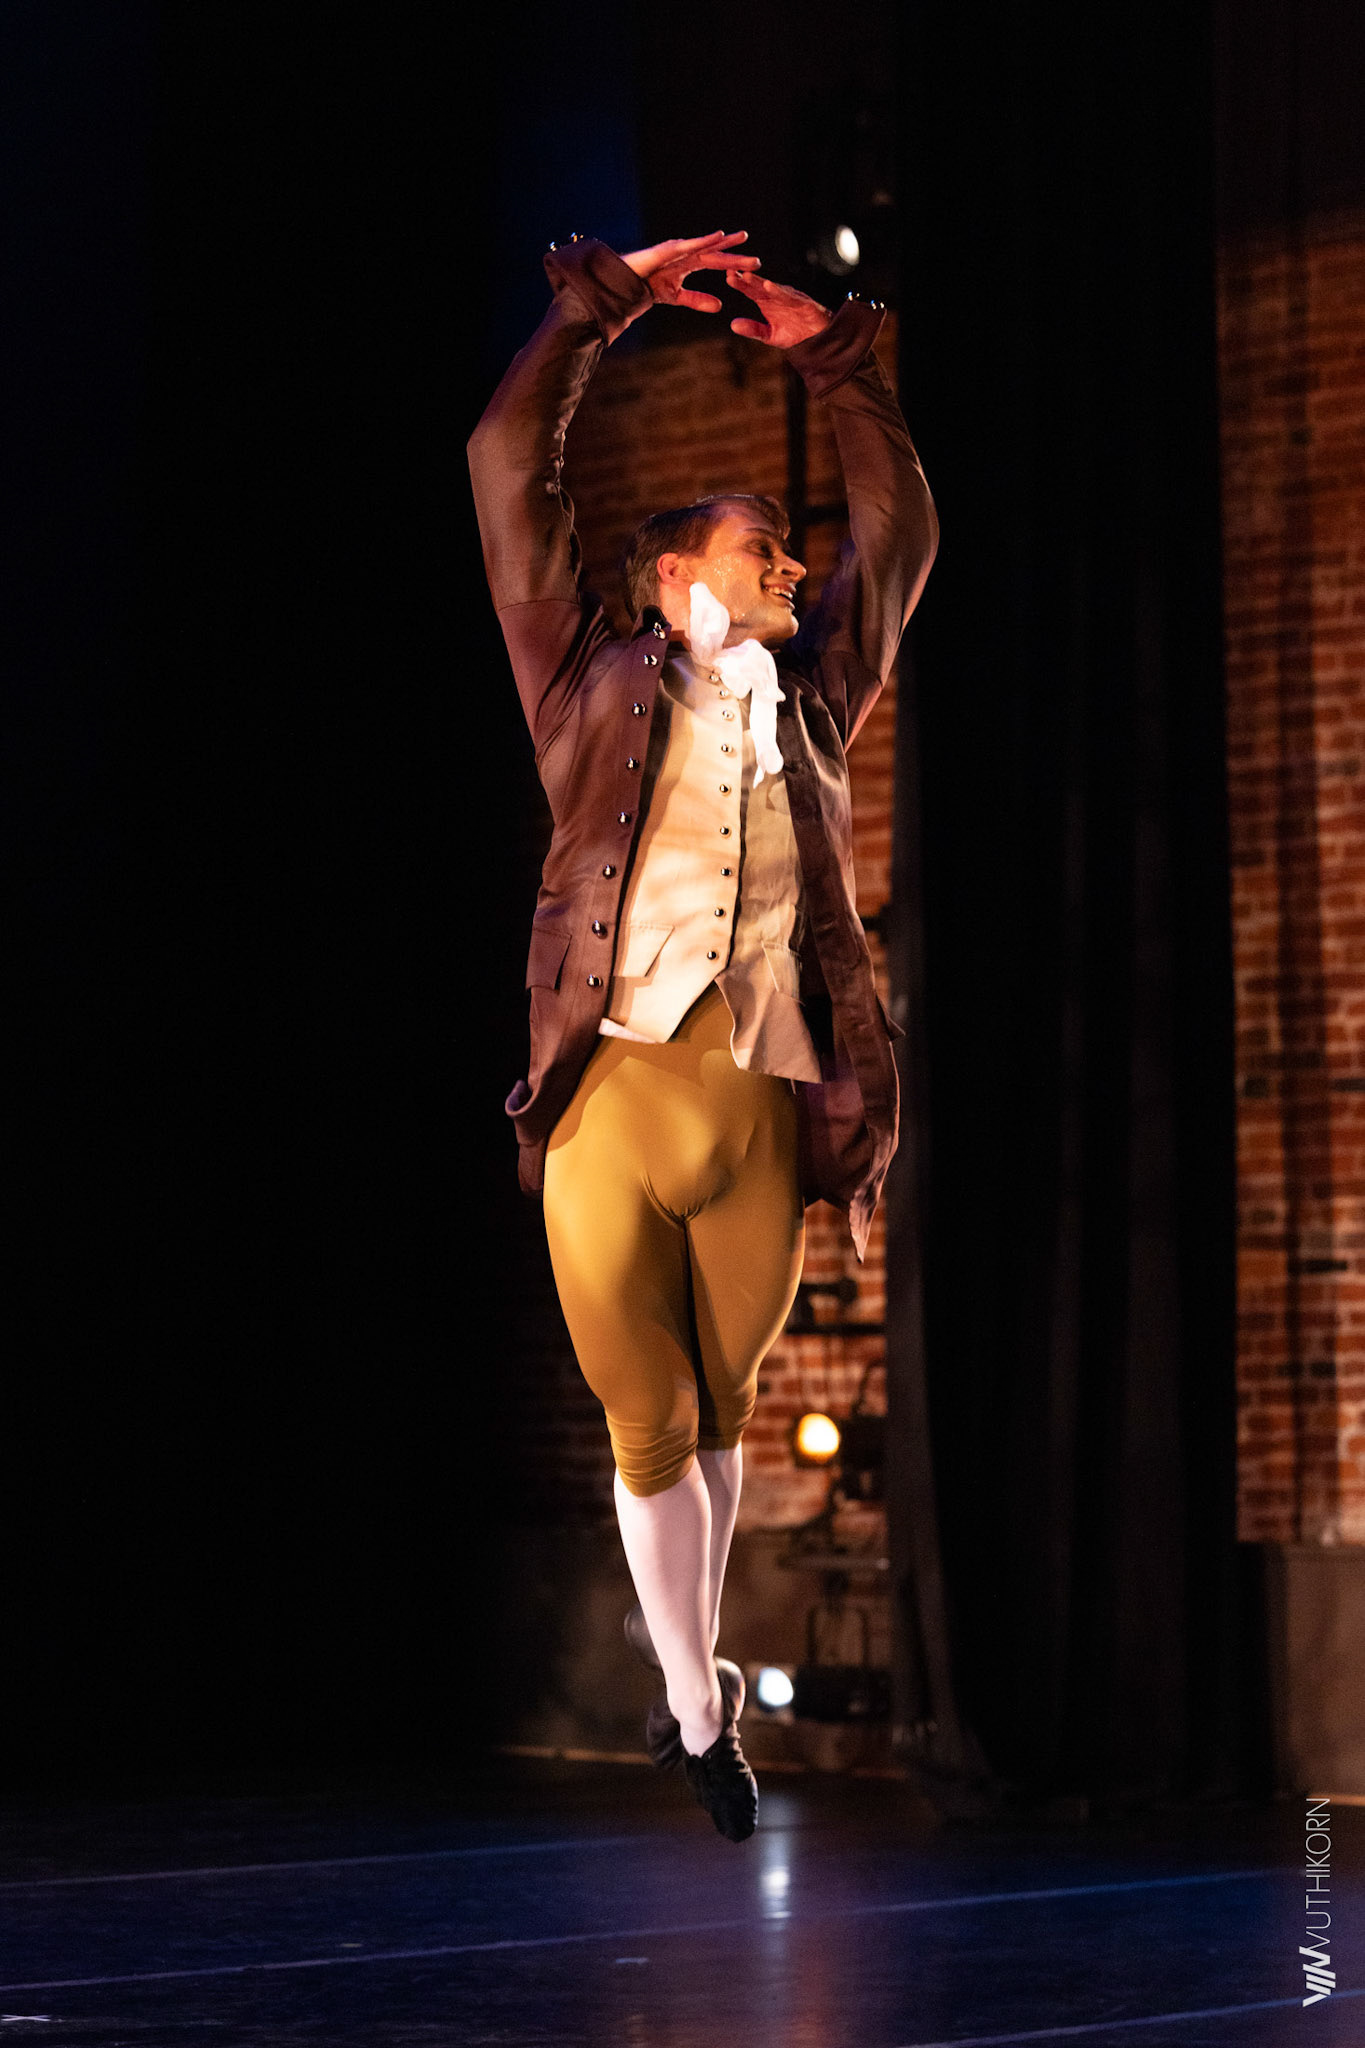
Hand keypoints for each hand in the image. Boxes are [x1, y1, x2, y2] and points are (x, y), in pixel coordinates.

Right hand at [620, 230, 759, 312]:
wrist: (628, 282)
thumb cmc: (649, 285)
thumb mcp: (678, 297)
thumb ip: (698, 299)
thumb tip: (720, 306)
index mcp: (691, 263)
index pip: (718, 262)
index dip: (736, 264)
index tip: (754, 266)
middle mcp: (688, 252)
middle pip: (717, 252)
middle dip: (736, 254)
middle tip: (757, 258)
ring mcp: (679, 249)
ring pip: (707, 246)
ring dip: (725, 242)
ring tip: (743, 238)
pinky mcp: (669, 249)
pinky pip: (690, 245)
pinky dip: (704, 241)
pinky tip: (718, 237)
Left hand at [727, 271, 830, 347]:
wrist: (819, 340)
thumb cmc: (796, 334)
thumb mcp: (770, 335)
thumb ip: (753, 330)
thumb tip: (733, 325)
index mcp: (767, 302)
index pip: (750, 290)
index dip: (739, 283)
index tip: (726, 276)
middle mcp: (777, 296)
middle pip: (759, 285)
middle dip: (745, 277)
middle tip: (730, 269)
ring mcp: (790, 297)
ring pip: (772, 287)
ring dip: (759, 281)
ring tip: (746, 276)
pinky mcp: (802, 302)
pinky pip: (789, 296)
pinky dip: (779, 291)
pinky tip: (768, 286)